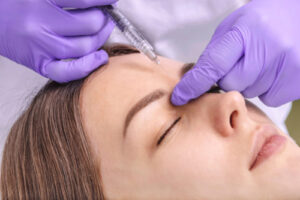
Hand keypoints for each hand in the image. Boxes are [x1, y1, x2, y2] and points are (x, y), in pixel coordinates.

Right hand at [0, 0, 116, 82]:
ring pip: (84, 47)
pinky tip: (100, 58)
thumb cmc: (15, 1)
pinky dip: (87, 67)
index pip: (84, 0)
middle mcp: (40, 24)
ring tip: (103, 30)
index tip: (112, 0)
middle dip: (104, 19)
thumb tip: (95, 0)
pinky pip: (67, 72)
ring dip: (100, 38)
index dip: (104, 0)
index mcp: (40, 0)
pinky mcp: (38, 64)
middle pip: (89, 25)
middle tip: (106, 15)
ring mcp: (40, 47)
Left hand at [171, 0, 299, 106]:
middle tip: (241, 62)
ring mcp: (287, 64)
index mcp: (246, 30)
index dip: (194, 84)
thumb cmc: (262, 21)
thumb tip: (194, 81)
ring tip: (262, 61)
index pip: (213, 64)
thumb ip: (215, 53)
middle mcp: (269, 47)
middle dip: (228, 78)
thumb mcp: (234, 27)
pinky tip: (274, 70)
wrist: (299, 14)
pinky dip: (267, 88)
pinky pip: (270, 99)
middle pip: (230, 84)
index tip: (179, 97)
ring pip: (250, 93)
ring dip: (249, 83)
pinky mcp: (299, 80)